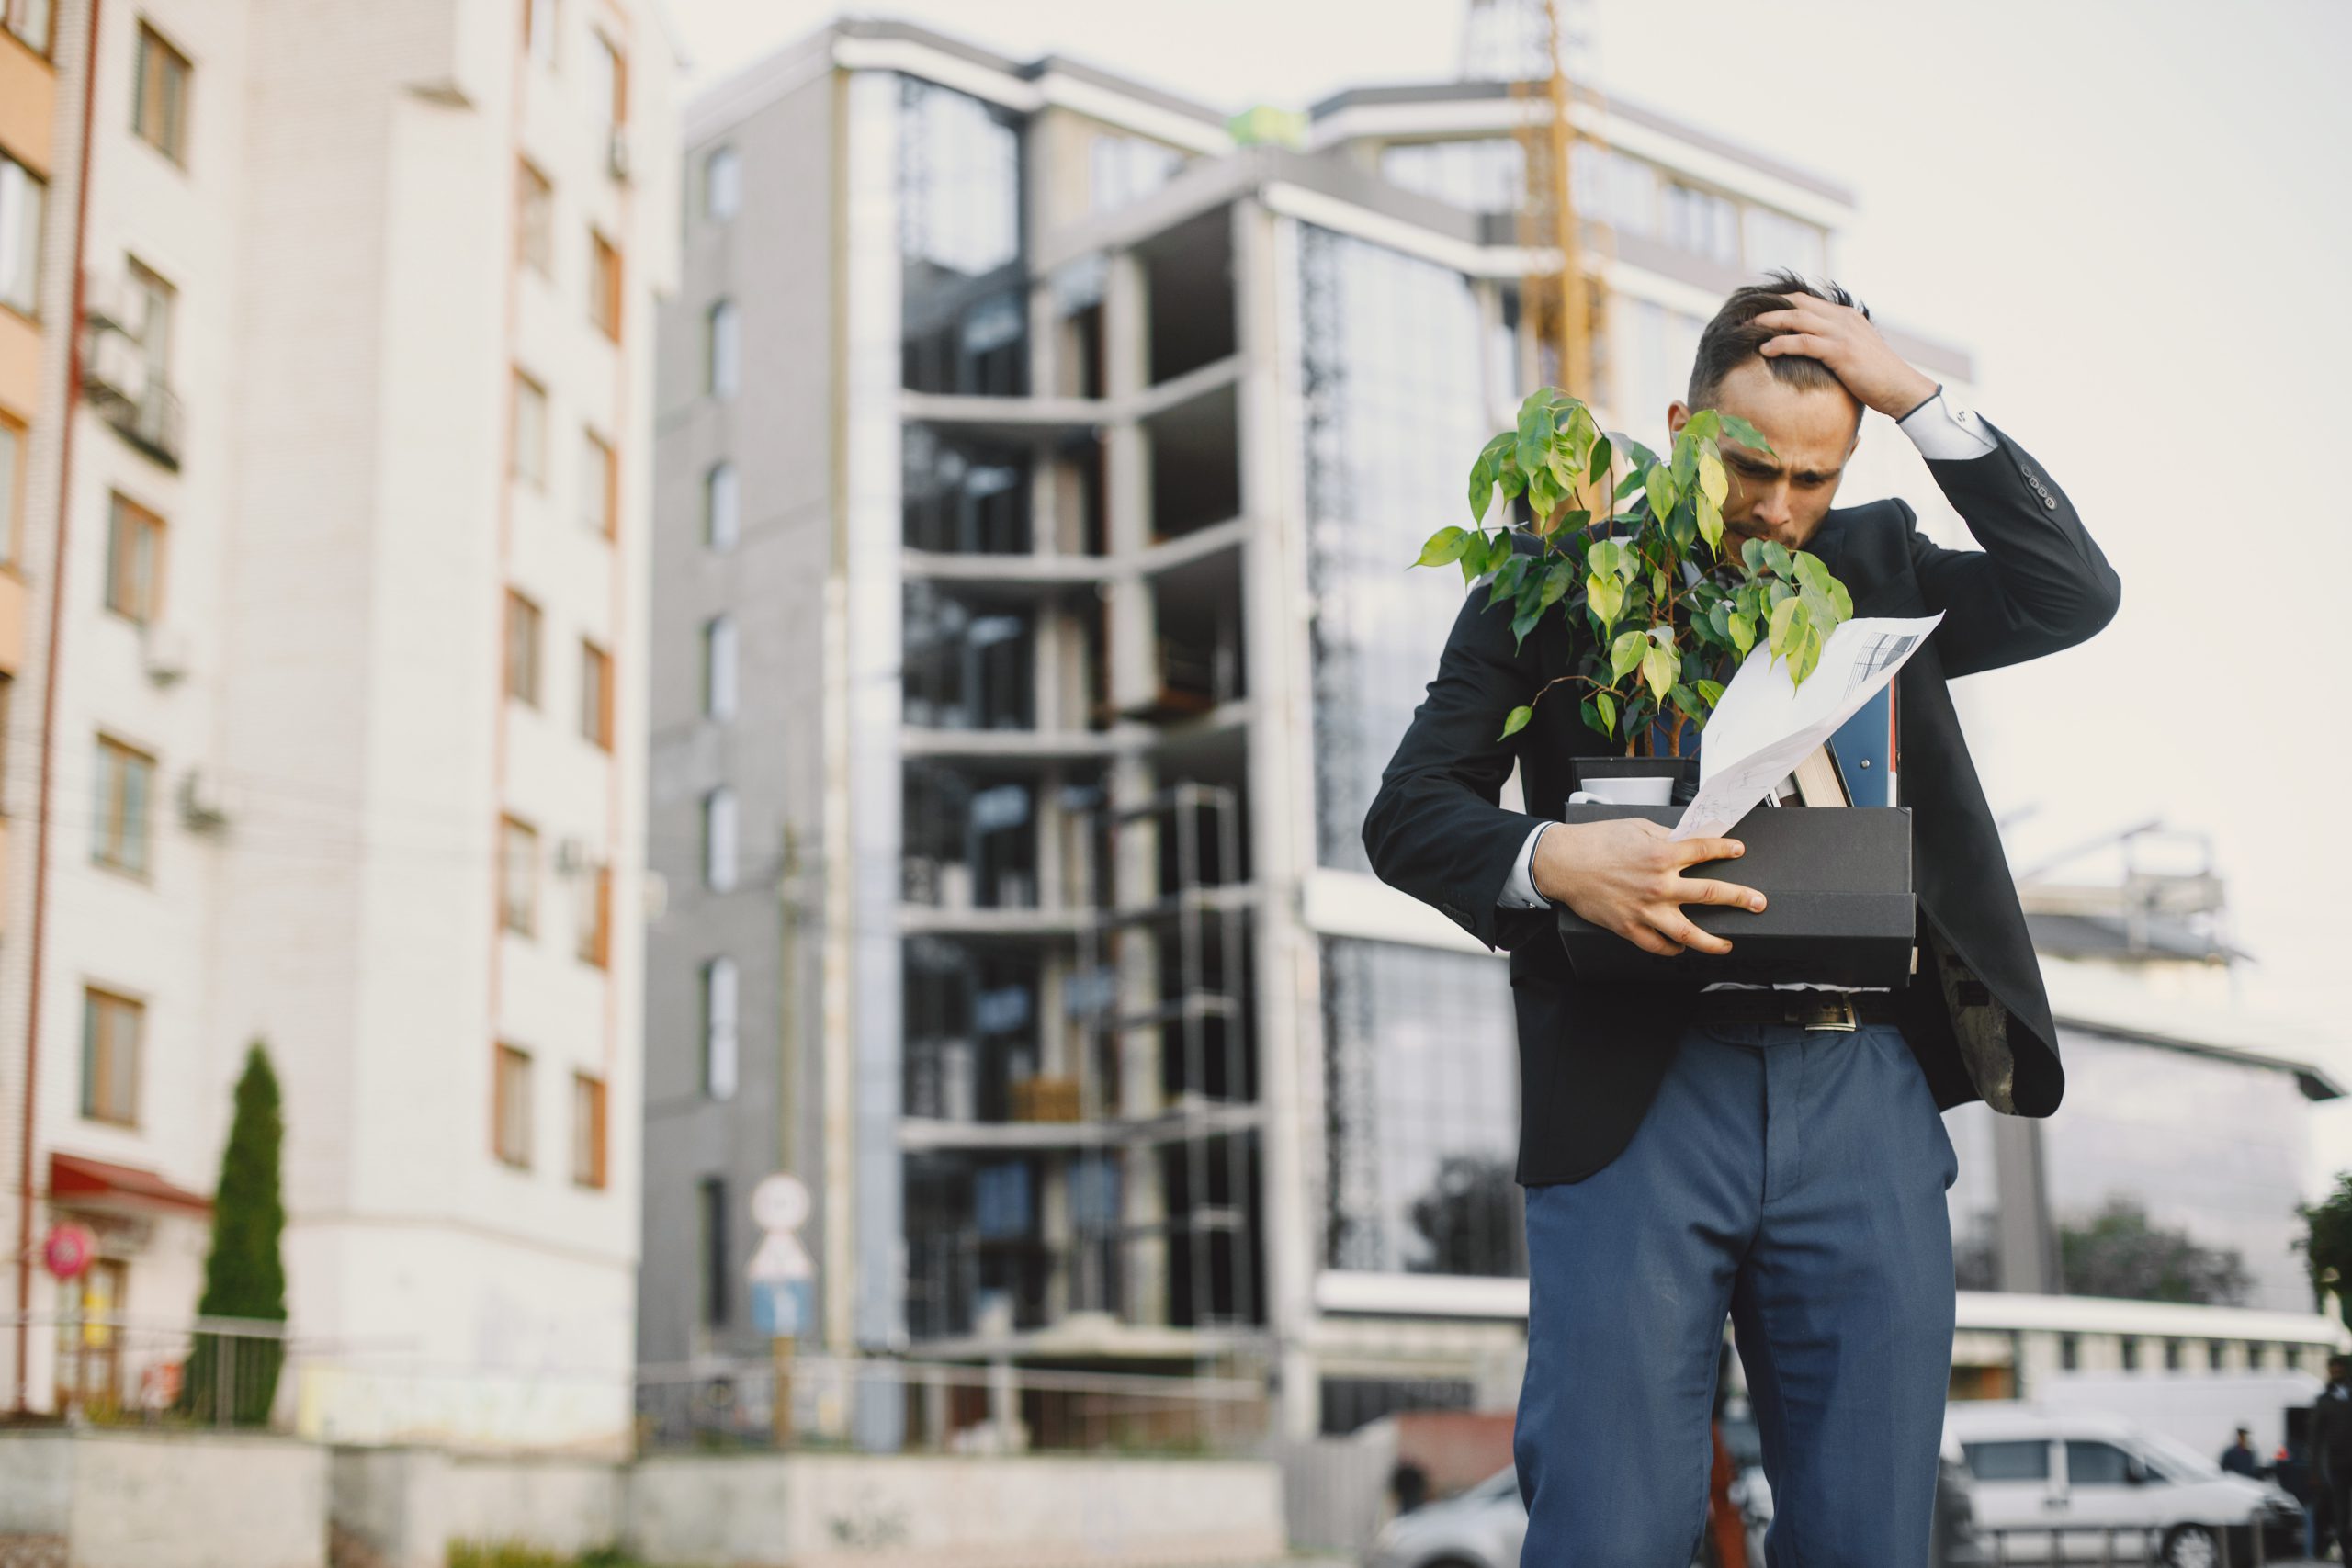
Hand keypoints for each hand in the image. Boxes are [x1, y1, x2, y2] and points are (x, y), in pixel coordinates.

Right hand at [1533, 818, 1764, 956]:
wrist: (1563, 863)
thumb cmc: (1596, 842)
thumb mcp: (1636, 827)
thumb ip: (1666, 836)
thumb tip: (1689, 840)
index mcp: (1662, 854)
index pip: (1706, 850)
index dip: (1726, 849)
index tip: (1738, 850)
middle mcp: (1659, 885)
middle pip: (1711, 894)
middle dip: (1740, 898)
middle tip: (1757, 903)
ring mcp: (1646, 910)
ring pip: (1689, 933)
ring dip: (1713, 941)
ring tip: (1727, 945)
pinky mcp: (1630, 927)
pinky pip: (1659, 945)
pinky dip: (1673, 949)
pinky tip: (1682, 948)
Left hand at [1751, 294, 1938, 420]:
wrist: (1901, 388)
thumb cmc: (1877, 376)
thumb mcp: (1856, 351)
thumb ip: (1836, 343)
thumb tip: (1813, 350)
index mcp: (1846, 316)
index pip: (1807, 300)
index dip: (1780, 302)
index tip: (1758, 309)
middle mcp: (1843, 319)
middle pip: (1798, 303)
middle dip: (1769, 307)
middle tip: (1745, 316)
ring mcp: (1842, 333)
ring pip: (1797, 318)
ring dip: (1769, 322)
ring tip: (1747, 329)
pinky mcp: (1840, 351)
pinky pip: (1803, 342)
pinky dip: (1781, 343)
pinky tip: (1765, 350)